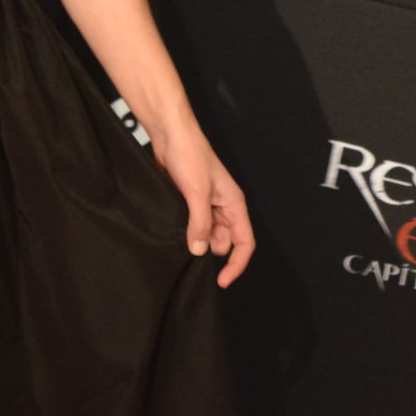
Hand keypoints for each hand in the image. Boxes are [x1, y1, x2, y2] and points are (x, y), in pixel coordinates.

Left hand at [150, 121, 255, 287]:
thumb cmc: (190, 155)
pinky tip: (174, 226)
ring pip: (207, 234)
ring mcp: (206, 204)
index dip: (237, 264)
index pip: (245, 242)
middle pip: (225, 241)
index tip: (222, 281)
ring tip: (180, 229)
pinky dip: (185, 230)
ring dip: (195, 238)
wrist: (170, 134)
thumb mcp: (197, 192)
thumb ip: (201, 223)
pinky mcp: (189, 201)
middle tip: (190, 241)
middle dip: (210, 248)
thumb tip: (201, 251)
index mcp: (234, 204)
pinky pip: (192, 225)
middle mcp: (223, 206)